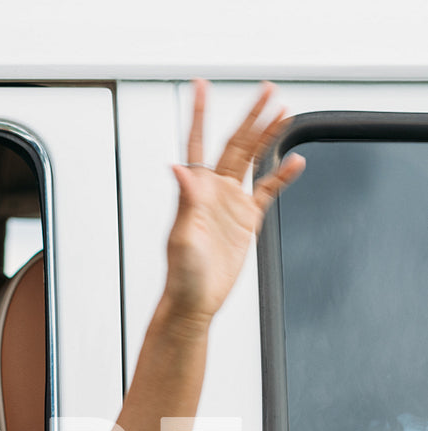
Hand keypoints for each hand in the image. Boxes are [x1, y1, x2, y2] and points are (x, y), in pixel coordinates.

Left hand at [164, 79, 305, 321]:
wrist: (194, 302)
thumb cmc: (181, 275)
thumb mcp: (182, 236)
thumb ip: (185, 200)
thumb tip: (177, 167)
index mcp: (194, 190)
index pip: (197, 143)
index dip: (200, 113)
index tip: (201, 85)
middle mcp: (212, 191)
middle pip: (234, 144)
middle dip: (250, 116)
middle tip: (268, 89)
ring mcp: (230, 203)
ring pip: (252, 160)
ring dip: (267, 136)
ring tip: (285, 111)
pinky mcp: (246, 219)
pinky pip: (268, 190)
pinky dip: (282, 175)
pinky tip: (295, 159)